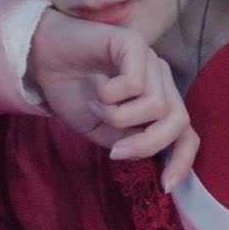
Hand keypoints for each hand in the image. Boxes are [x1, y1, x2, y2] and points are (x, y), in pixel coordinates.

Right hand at [26, 8, 198, 191]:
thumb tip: (146, 153)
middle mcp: (160, 80)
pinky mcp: (134, 44)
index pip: (186, 132)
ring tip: (96, 106)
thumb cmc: (73, 93)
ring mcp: (150, 61)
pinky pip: (136, 83)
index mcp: (158, 100)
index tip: (165, 185)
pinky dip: (111, 96)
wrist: (42, 60)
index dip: (183, 160)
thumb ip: (128, 139)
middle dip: (148, 143)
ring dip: (120, 116)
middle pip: (179, 121)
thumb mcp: (102, 130)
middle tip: (115, 150)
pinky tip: (97, 88)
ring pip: (157, 105)